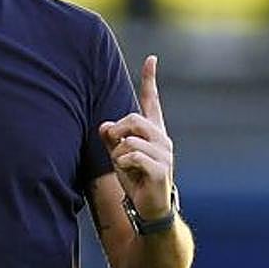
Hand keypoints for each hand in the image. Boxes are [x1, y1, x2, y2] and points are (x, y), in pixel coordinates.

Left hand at [99, 55, 173, 218]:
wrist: (149, 209)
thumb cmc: (135, 180)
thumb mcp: (118, 156)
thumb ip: (112, 138)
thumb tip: (104, 126)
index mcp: (154, 132)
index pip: (151, 102)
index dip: (150, 80)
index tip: (152, 59)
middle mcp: (162, 139)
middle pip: (132, 118)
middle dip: (117, 132)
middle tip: (115, 149)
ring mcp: (164, 154)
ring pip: (130, 139)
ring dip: (119, 155)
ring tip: (126, 168)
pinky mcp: (161, 169)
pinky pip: (132, 156)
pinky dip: (124, 164)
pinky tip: (131, 174)